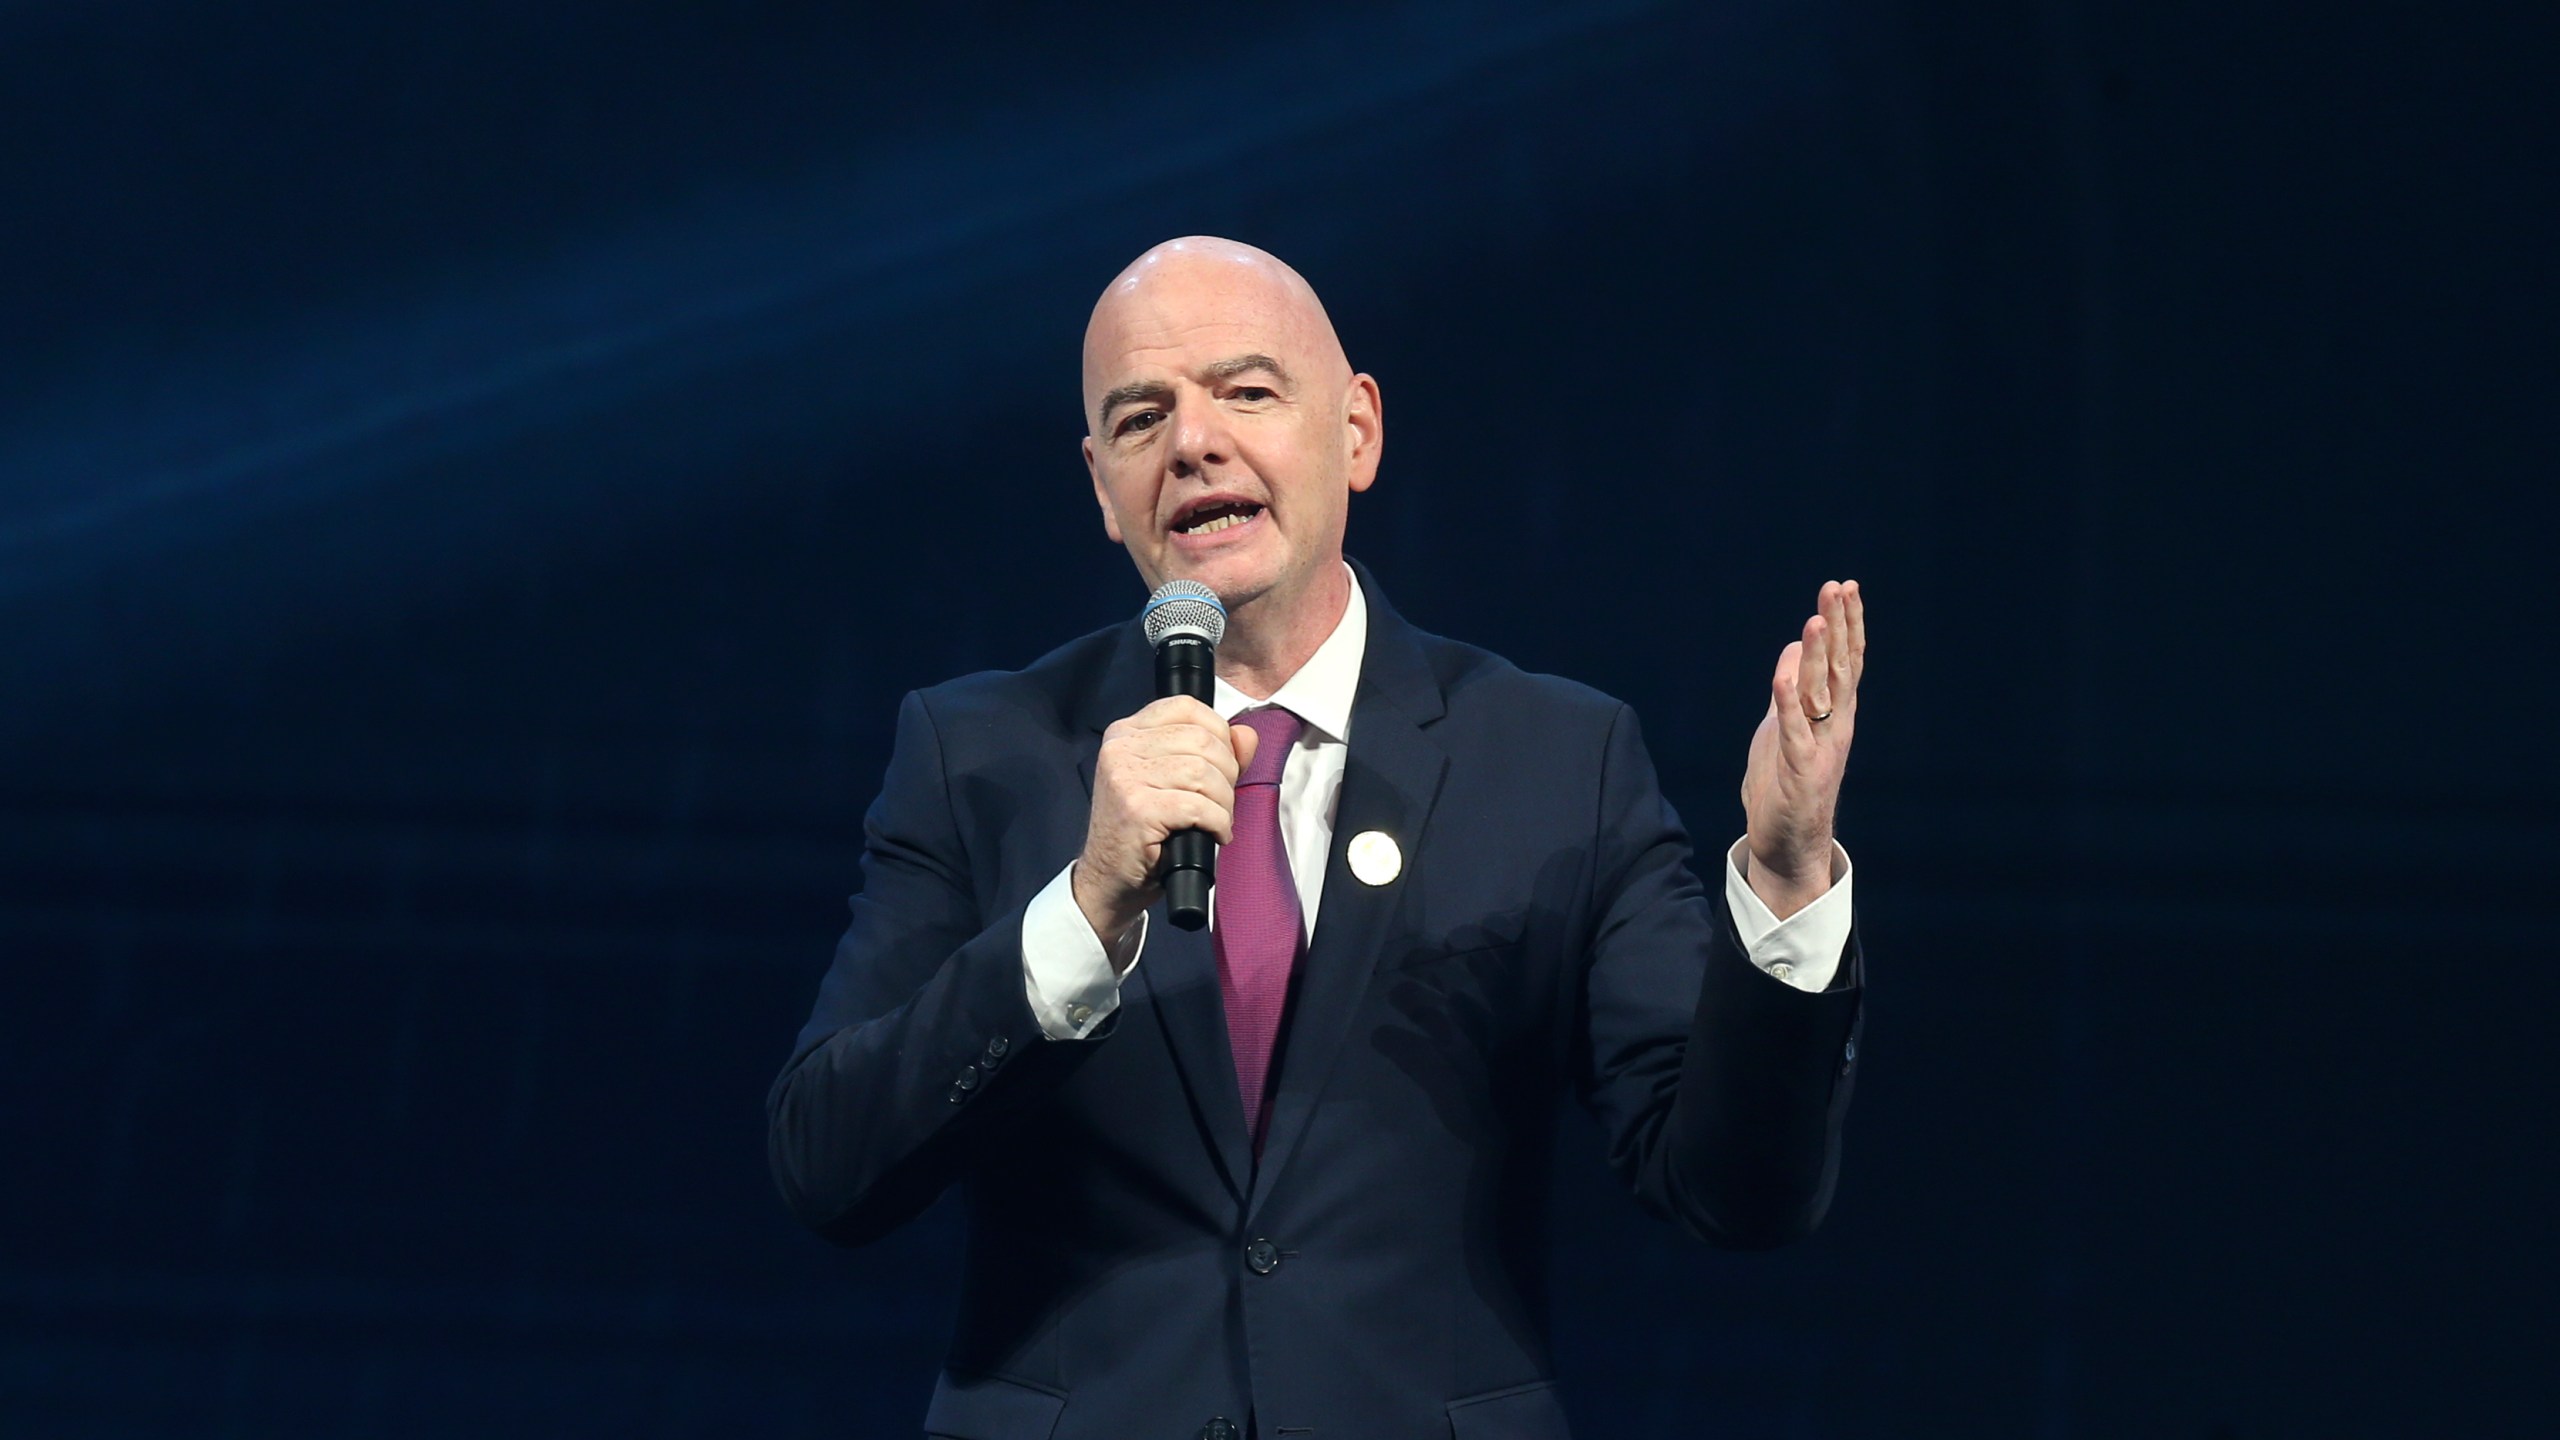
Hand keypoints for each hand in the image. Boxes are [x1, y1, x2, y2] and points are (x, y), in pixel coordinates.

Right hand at [1072, 696, 1261, 947]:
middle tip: (1220, 803)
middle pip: (1203, 740)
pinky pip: (1199, 806)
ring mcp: (1125, 777)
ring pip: (1204, 773)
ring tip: (1216, 822)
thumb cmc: (1145, 833)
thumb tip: (1247, 735)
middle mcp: (1120, 747)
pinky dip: (1217, 823)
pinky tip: (1213, 835)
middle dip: (1227, 774)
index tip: (1221, 766)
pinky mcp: (1136, 809)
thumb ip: (1215, 754)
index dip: (1218, 733)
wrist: (1108, 881)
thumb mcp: (1176, 784)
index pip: (1186, 707)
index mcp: (1126, 732)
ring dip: (1223, 803)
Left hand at [1740, 580, 1863, 918]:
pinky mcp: (1800, 770)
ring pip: (1821, 693)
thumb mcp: (1787, 729)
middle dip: (1839, 626)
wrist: (1788, 845)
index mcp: (1834, 715)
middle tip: (1838, 587)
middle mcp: (1835, 726)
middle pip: (1839, 667)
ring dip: (1819, 655)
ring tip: (1817, 619)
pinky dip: (1788, 700)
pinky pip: (1794, 730)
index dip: (1847, 624)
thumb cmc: (1786, 786)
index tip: (1846, 587)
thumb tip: (1795, 651)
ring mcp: (1820, 747)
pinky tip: (1784, 672)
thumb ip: (1792, 694)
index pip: (1845, 660)